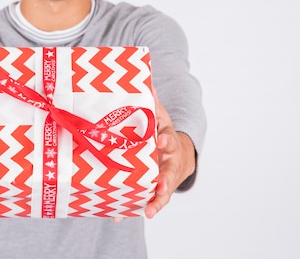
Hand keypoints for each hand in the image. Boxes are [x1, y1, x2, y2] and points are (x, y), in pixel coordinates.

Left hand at [144, 87, 195, 218]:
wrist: (180, 153)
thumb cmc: (163, 132)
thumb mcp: (160, 116)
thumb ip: (152, 104)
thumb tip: (148, 83)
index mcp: (168, 142)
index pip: (169, 140)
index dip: (166, 141)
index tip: (162, 141)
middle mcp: (169, 162)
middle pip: (170, 172)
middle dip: (166, 179)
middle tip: (161, 185)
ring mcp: (164, 178)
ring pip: (162, 192)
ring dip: (156, 201)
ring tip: (149, 211)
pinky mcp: (154, 190)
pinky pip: (145, 200)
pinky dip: (133, 208)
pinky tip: (119, 215)